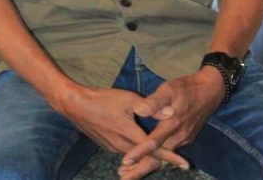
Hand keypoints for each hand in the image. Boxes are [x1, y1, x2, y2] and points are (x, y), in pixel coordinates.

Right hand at [54, 84, 188, 175]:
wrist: (76, 106)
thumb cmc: (103, 100)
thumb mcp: (128, 99)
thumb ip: (150, 107)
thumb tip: (171, 112)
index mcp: (130, 134)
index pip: (156, 149)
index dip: (172, 157)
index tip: (186, 164)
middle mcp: (123, 146)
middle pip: (147, 159)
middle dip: (163, 161)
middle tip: (179, 162)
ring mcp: (114, 148)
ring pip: (137, 157)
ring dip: (150, 159)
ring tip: (165, 158)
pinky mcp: (108, 146)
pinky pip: (127, 153)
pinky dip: (138, 155)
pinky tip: (142, 151)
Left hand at [118, 68, 224, 178]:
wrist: (211, 90)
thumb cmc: (187, 87)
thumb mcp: (170, 89)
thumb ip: (155, 101)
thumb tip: (140, 111)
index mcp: (172, 124)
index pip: (153, 143)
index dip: (139, 153)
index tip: (125, 162)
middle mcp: (178, 136)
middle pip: (158, 158)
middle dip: (140, 169)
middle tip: (123, 177)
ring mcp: (183, 139)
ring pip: (164, 158)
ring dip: (147, 166)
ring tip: (130, 174)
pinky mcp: (186, 138)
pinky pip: (170, 153)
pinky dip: (158, 160)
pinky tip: (148, 161)